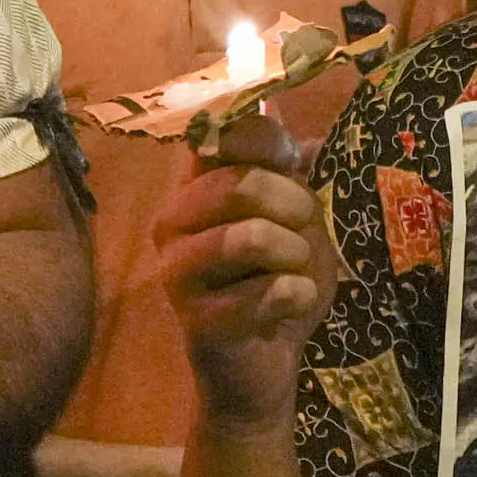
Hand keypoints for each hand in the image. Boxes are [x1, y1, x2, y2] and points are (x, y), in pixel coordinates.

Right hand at [159, 115, 336, 432]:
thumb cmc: (278, 280)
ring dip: (296, 255)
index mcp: (193, 187)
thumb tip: (285, 112)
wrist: (264, 364)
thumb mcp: (293, 216)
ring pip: (251, 236)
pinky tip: (288, 305)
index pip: (224, 135)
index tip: (292, 168)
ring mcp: (176, 273)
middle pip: (244, 184)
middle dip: (296, 207)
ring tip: (294, 272)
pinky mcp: (196, 321)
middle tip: (305, 234)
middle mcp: (172, 222)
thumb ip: (286, 168)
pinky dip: (297, 295)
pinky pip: (267, 291)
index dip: (271, 146)